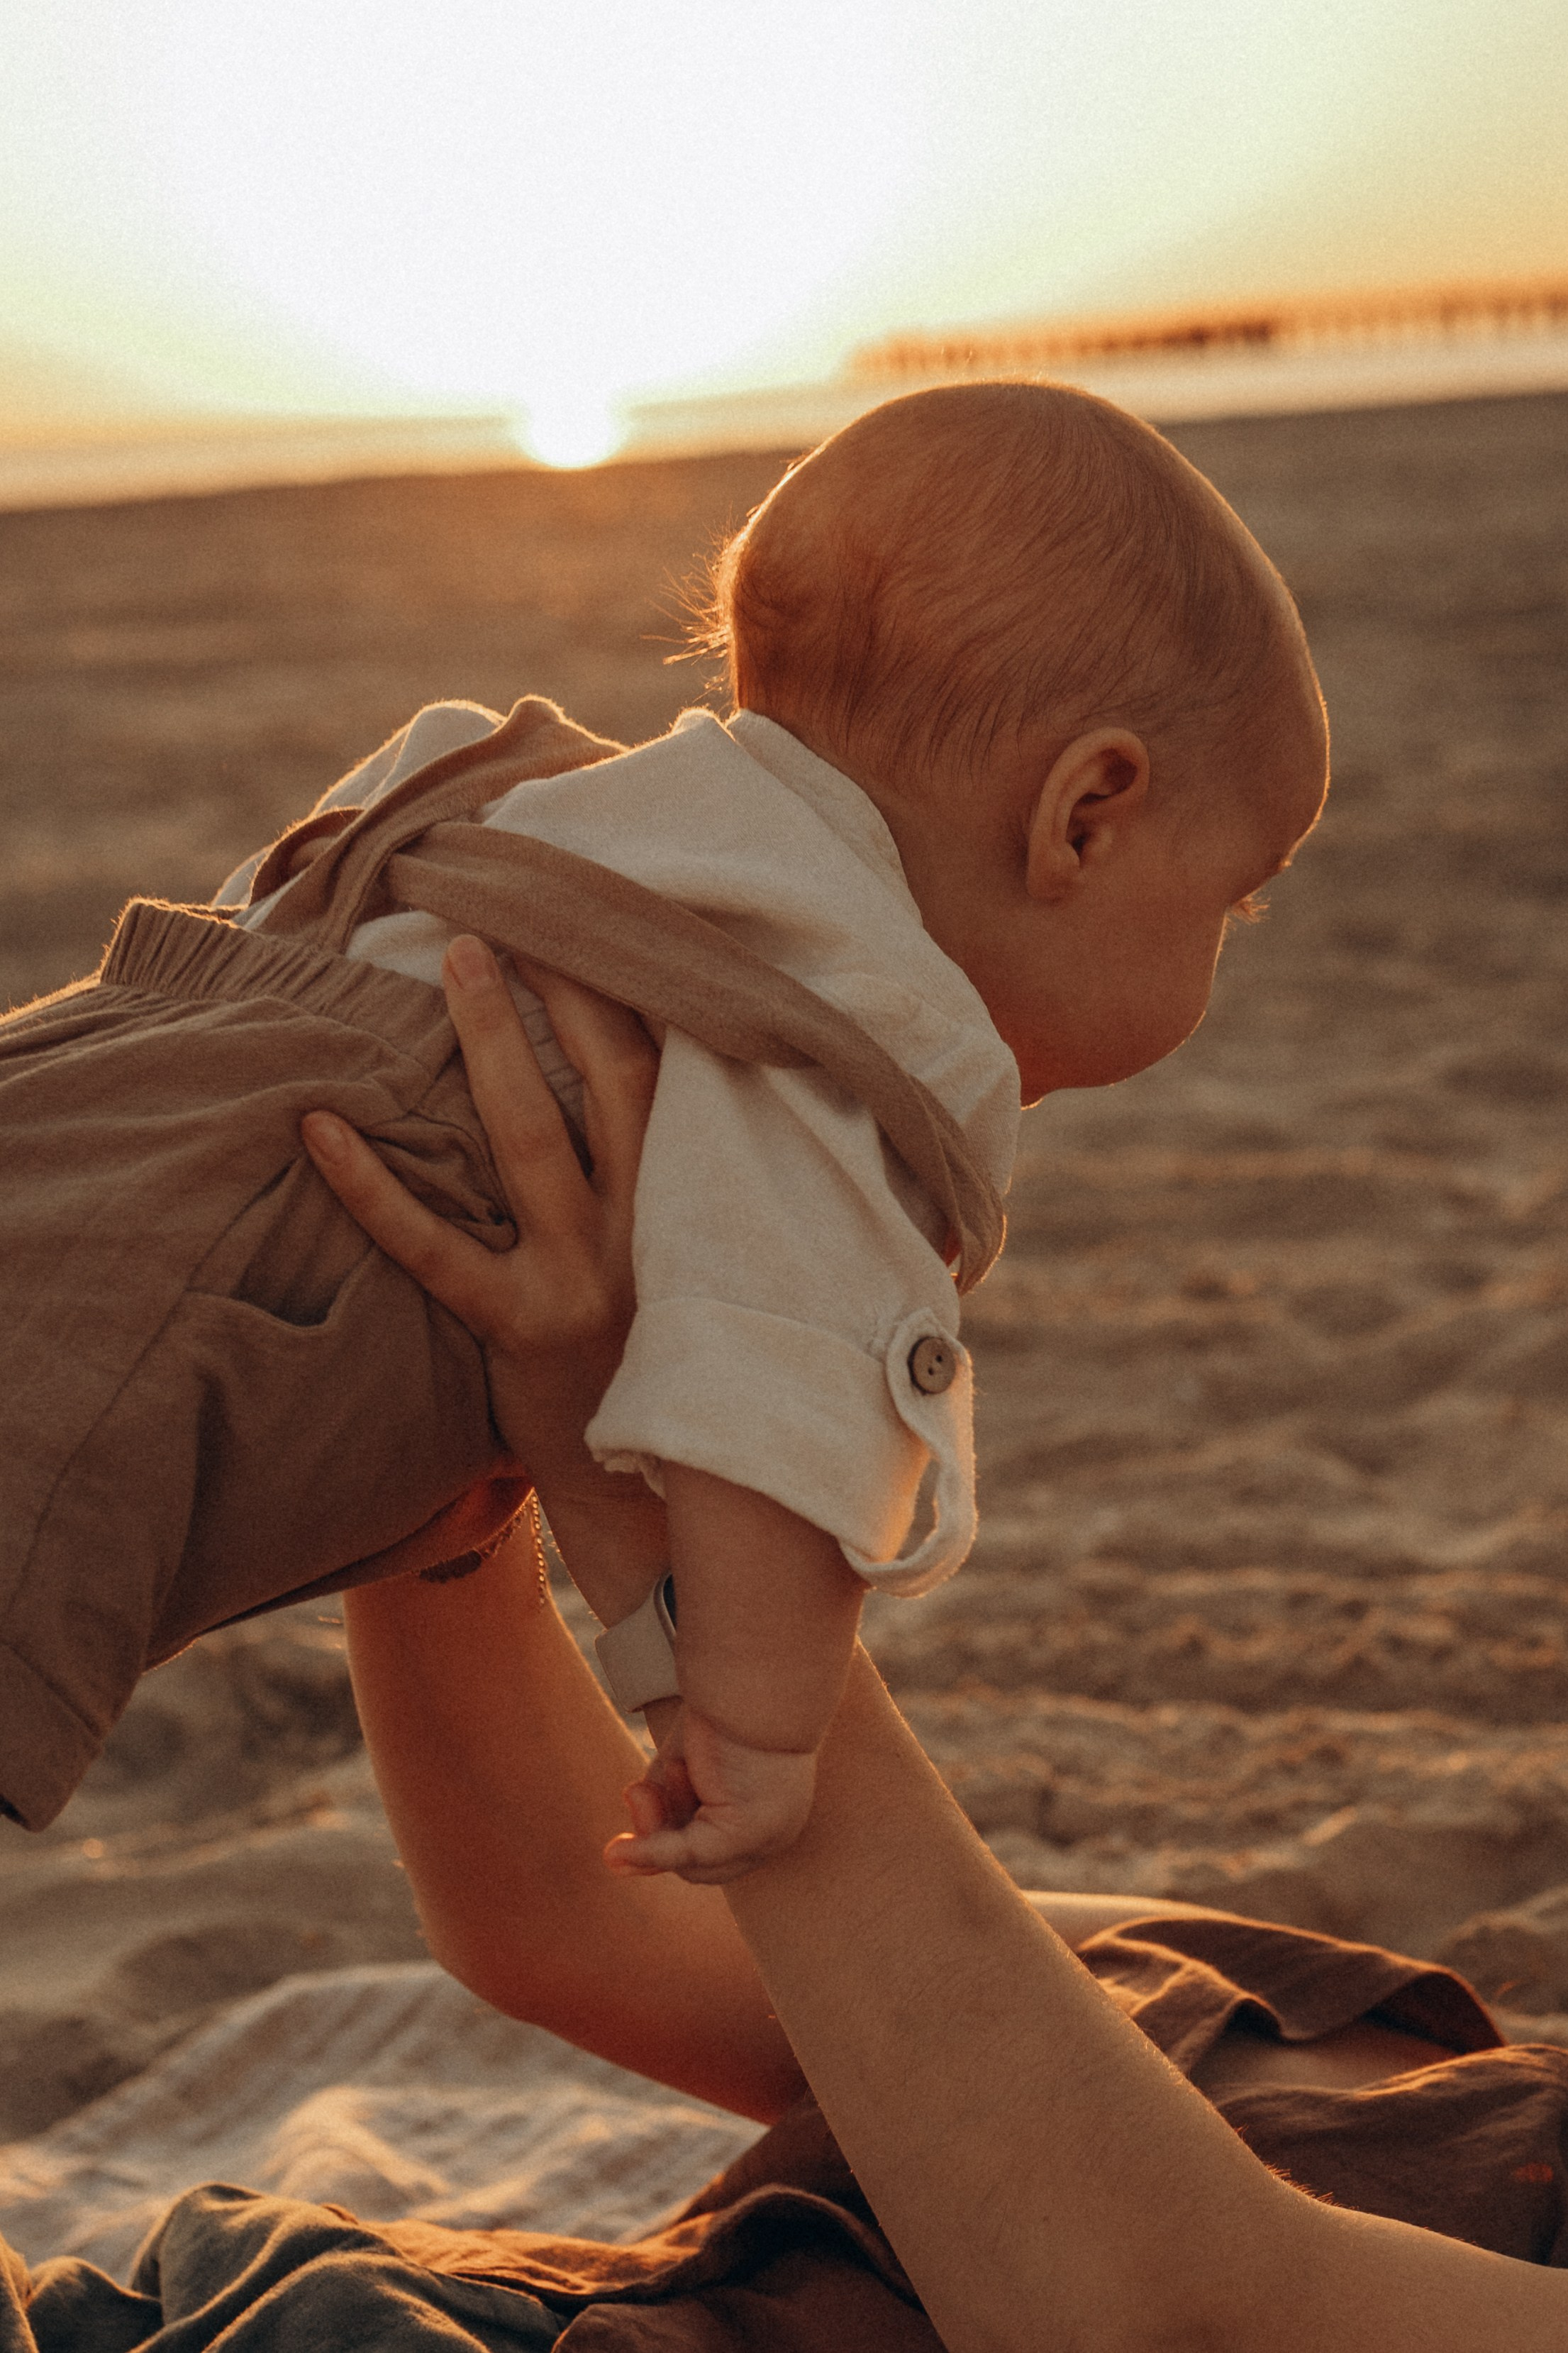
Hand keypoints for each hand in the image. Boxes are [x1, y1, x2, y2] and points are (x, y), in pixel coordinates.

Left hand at [302, 935, 666, 1617]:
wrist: (659, 1504)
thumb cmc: (665, 1364)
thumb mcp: (697, 1265)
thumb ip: (679, 1183)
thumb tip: (665, 1068)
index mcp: (700, 1206)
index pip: (674, 1072)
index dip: (635, 988)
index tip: (597, 913)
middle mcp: (652, 1230)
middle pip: (614, 1081)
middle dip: (567, 986)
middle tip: (510, 908)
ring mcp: (585, 1279)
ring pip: (534, 1139)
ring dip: (492, 1041)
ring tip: (457, 959)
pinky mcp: (518, 1332)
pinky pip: (436, 1247)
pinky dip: (373, 1186)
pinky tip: (321, 1126)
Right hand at [604, 1704, 818, 1885]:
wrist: (756, 1672)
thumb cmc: (725, 1705)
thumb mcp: (686, 1764)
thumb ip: (665, 1806)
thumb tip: (616, 1860)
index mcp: (772, 1814)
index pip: (714, 1850)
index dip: (668, 1836)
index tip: (635, 1797)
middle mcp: (777, 1833)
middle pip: (702, 1866)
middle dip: (658, 1832)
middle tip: (635, 1791)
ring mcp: (768, 1837)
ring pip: (692, 1863)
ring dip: (657, 1825)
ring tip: (655, 1777)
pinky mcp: (748, 1833)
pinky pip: (688, 1855)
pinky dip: (650, 1852)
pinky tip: (615, 1854)